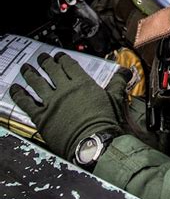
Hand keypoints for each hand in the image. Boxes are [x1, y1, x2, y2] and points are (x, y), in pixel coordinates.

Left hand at [10, 52, 129, 160]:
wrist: (94, 143)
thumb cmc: (106, 122)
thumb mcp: (115, 99)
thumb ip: (118, 83)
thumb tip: (125, 73)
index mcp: (82, 83)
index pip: (68, 65)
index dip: (62, 58)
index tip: (58, 56)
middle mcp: (65, 89)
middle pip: (51, 70)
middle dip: (45, 62)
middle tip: (42, 58)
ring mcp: (52, 102)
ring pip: (37, 82)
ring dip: (30, 73)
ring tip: (26, 68)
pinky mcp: (42, 117)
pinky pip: (26, 102)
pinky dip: (19, 94)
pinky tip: (15, 89)